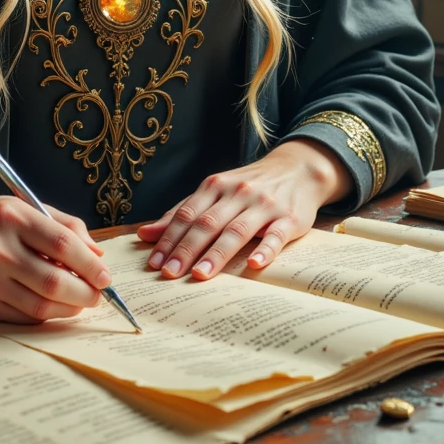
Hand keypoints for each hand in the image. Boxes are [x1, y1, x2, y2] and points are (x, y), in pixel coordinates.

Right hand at [0, 179, 112, 323]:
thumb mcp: (24, 207)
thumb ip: (64, 226)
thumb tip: (97, 256)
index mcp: (11, 216)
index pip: (62, 244)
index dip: (90, 265)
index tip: (105, 276)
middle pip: (54, 282)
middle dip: (84, 293)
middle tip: (96, 295)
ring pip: (40, 307)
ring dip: (68, 309)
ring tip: (78, 303)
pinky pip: (20, 318)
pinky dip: (43, 317)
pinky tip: (52, 308)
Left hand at [136, 138, 352, 280]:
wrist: (298, 169)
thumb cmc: (250, 186)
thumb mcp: (215, 192)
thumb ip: (183, 212)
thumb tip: (145, 234)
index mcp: (215, 186)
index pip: (187, 214)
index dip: (169, 238)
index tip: (154, 263)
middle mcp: (237, 193)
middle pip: (207, 223)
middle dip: (186, 249)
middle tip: (169, 273)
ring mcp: (264, 205)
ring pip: (236, 230)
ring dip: (217, 254)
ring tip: (200, 274)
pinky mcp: (290, 218)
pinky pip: (276, 235)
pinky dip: (265, 250)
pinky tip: (254, 265)